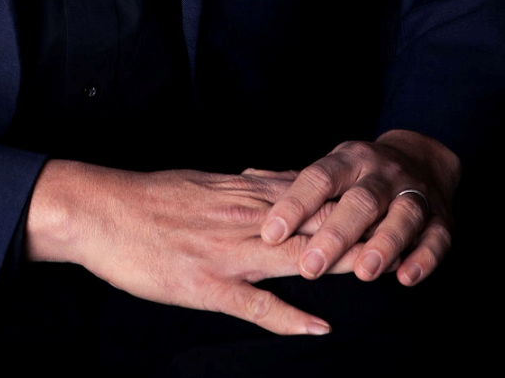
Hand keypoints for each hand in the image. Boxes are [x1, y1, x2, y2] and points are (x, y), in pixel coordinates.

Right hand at [26, 160, 360, 336]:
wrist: (99, 209)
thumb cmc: (147, 198)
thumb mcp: (202, 179)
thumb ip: (244, 183)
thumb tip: (275, 176)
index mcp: (241, 192)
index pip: (310, 194)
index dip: (352, 200)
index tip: (391, 203)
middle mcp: (243, 217)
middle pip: (314, 222)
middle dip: (360, 229)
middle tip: (405, 233)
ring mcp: (227, 251)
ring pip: (295, 257)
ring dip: (338, 265)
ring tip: (383, 274)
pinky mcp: (207, 284)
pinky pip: (255, 304)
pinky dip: (289, 316)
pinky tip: (318, 327)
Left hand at [259, 129, 459, 287]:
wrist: (423, 157)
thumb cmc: (361, 172)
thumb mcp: (331, 166)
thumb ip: (293, 179)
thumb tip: (243, 176)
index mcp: (348, 160)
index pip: (317, 178)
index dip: (294, 204)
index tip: (270, 231)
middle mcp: (382, 173)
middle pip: (359, 201)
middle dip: (336, 234)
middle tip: (309, 265)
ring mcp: (414, 193)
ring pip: (402, 216)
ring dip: (384, 244)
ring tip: (364, 273)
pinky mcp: (443, 219)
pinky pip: (437, 237)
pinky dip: (424, 257)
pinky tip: (407, 277)